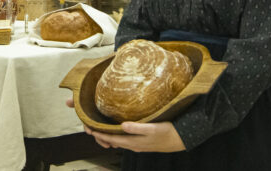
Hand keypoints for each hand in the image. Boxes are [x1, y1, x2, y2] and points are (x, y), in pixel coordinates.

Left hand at [65, 95, 184, 152]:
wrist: (182, 139)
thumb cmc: (168, 133)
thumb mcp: (154, 128)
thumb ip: (138, 128)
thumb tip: (122, 125)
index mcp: (133, 142)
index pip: (111, 139)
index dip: (98, 134)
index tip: (88, 129)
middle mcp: (133, 145)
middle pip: (111, 142)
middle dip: (99, 135)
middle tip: (88, 128)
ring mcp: (137, 144)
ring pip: (117, 142)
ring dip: (107, 136)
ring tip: (98, 130)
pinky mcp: (141, 142)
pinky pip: (124, 140)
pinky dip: (116, 136)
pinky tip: (116, 131)